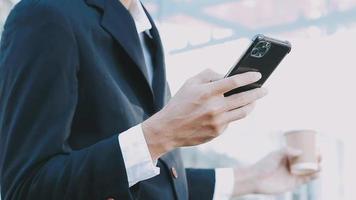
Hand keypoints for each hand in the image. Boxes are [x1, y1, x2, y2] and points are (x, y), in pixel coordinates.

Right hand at [142, 69, 267, 159]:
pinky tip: (231, 111)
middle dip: (258, 93)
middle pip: (245, 98)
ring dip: (252, 105)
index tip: (258, 76)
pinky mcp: (218, 132)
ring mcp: (218, 121)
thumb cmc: (180, 103)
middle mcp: (215, 107)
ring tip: (254, 101)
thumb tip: (226, 75)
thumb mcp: (190, 82)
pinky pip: (231, 121)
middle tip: (265, 90)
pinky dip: (233, 114)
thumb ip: (209, 74)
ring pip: (243, 112)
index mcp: (208, 92)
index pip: (235, 82)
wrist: (169, 128)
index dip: (249, 78)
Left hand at [232, 148, 321, 196]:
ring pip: (308, 170)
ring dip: (317, 167)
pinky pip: (306, 180)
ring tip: (321, 164)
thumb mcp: (275, 154)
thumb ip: (287, 151)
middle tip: (320, 154)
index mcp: (286, 156)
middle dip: (315, 158)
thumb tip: (301, 151)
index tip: (317, 146)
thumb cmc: (263, 165)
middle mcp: (290, 165)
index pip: (301, 152)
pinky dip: (313, 176)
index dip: (310, 149)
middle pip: (306, 161)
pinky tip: (319, 173)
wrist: (256, 180)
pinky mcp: (293, 183)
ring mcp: (292, 174)